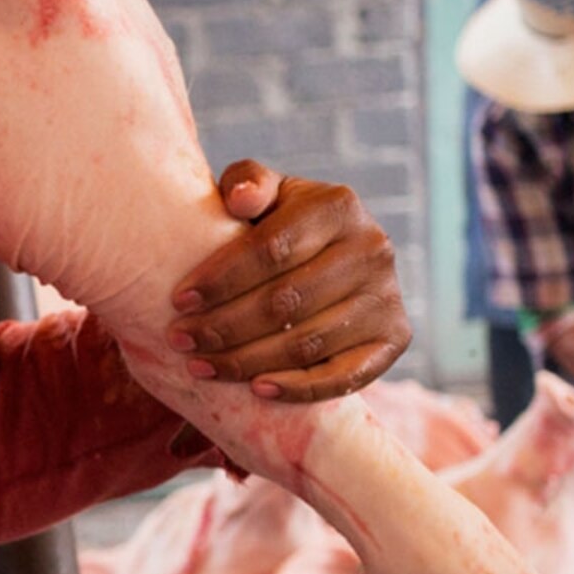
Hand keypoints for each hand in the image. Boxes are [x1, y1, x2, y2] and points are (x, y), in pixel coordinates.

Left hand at [170, 161, 410, 401]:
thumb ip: (248, 183)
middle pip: (286, 301)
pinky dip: (299, 389)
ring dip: (247, 362)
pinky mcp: (395, 339)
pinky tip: (257, 391)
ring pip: (307, 342)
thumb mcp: (264, 195)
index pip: (271, 248)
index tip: (179, 300)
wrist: (333, 258)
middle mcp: (373, 248)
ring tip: (200, 367)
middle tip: (179, 340)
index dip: (221, 278)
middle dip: (224, 326)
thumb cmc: (278, 223)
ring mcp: (388, 296)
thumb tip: (240, 199)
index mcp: (338, 206)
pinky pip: (344, 376)